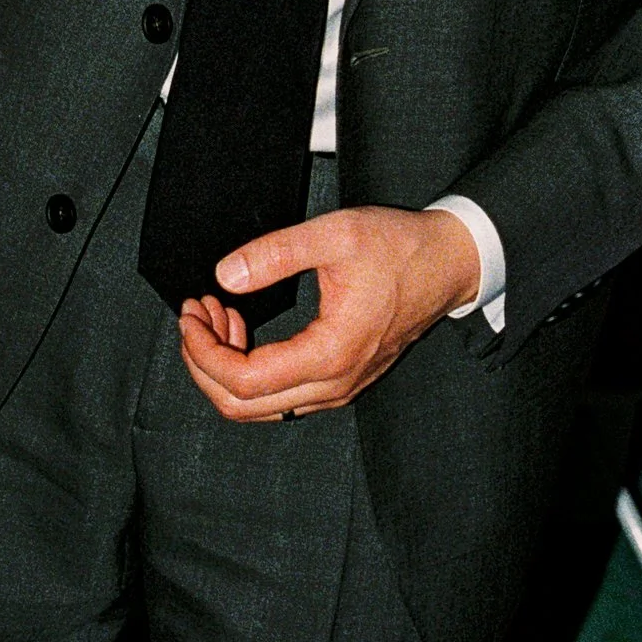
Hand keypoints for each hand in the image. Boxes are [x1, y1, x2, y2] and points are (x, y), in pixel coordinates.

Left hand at [177, 204, 478, 423]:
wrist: (450, 263)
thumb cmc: (402, 249)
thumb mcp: (334, 235)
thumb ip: (276, 253)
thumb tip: (226, 275)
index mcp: (331, 354)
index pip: (243, 381)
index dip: (203, 352)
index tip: (190, 314)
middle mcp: (335, 384)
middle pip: (243, 406)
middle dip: (204, 363)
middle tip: (196, 315)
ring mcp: (339, 387)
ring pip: (260, 407)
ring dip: (226, 367)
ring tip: (219, 314)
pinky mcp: (340, 379)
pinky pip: (281, 396)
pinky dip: (250, 370)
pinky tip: (244, 327)